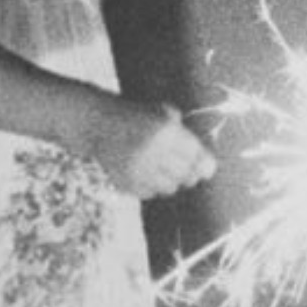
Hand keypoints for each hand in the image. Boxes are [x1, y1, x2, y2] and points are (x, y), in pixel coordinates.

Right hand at [90, 100, 216, 198]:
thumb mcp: (163, 113)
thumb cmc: (138, 116)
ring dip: (173, 181)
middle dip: (190, 174)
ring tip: (164, 169)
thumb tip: (209, 169)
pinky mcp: (125, 181)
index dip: (205, 164)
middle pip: (186, 174)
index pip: (195, 155)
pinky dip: (154, 187)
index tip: (208, 169)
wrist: (97, 123)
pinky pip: (151, 193)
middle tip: (187, 170)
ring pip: (170, 187)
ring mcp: (137, 168)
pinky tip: (148, 174)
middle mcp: (151, 151)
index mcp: (164, 130)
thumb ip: (186, 135)